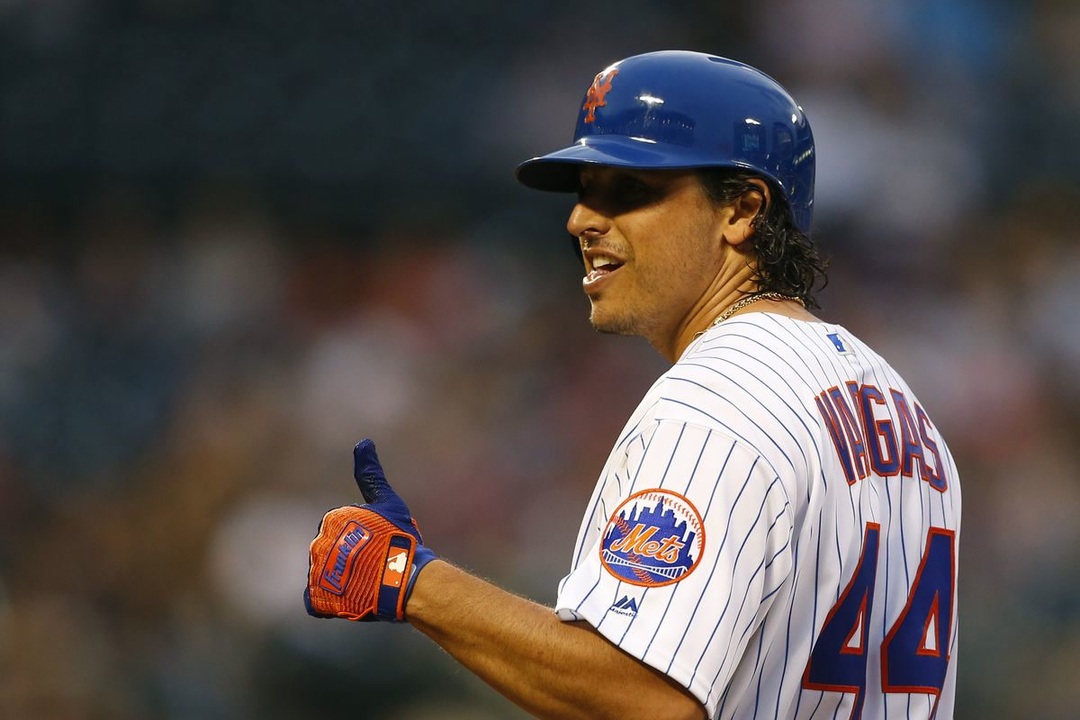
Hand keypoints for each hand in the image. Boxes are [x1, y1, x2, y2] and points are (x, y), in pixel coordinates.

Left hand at [305, 439, 435, 621]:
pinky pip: (319, 602)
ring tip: (368, 584)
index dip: (366, 541)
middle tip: (377, 567)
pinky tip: (353, 598)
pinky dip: (334, 603)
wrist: (403, 578)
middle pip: (335, 554)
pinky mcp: (317, 598)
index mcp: (332, 519)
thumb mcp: (388, 503)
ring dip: (346, 582)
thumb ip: (371, 474)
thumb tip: (363, 441)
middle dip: (354, 561)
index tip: (381, 547)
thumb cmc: (399, 539)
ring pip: (329, 577)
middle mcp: (318, 543)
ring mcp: (316, 572)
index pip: (345, 532)